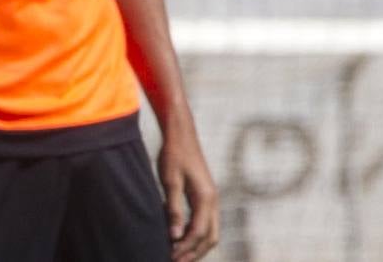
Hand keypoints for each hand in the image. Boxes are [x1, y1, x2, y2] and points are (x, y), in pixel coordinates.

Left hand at [160, 126, 219, 260]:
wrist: (181, 133)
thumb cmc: (173, 154)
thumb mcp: (169, 181)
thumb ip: (173, 209)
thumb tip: (174, 236)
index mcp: (206, 198)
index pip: (199, 233)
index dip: (185, 248)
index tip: (169, 256)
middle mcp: (213, 201)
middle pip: (209, 237)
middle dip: (194, 252)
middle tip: (174, 261)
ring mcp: (211, 198)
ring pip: (210, 231)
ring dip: (195, 245)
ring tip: (177, 254)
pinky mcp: (205, 195)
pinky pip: (205, 222)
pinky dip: (194, 233)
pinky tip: (178, 235)